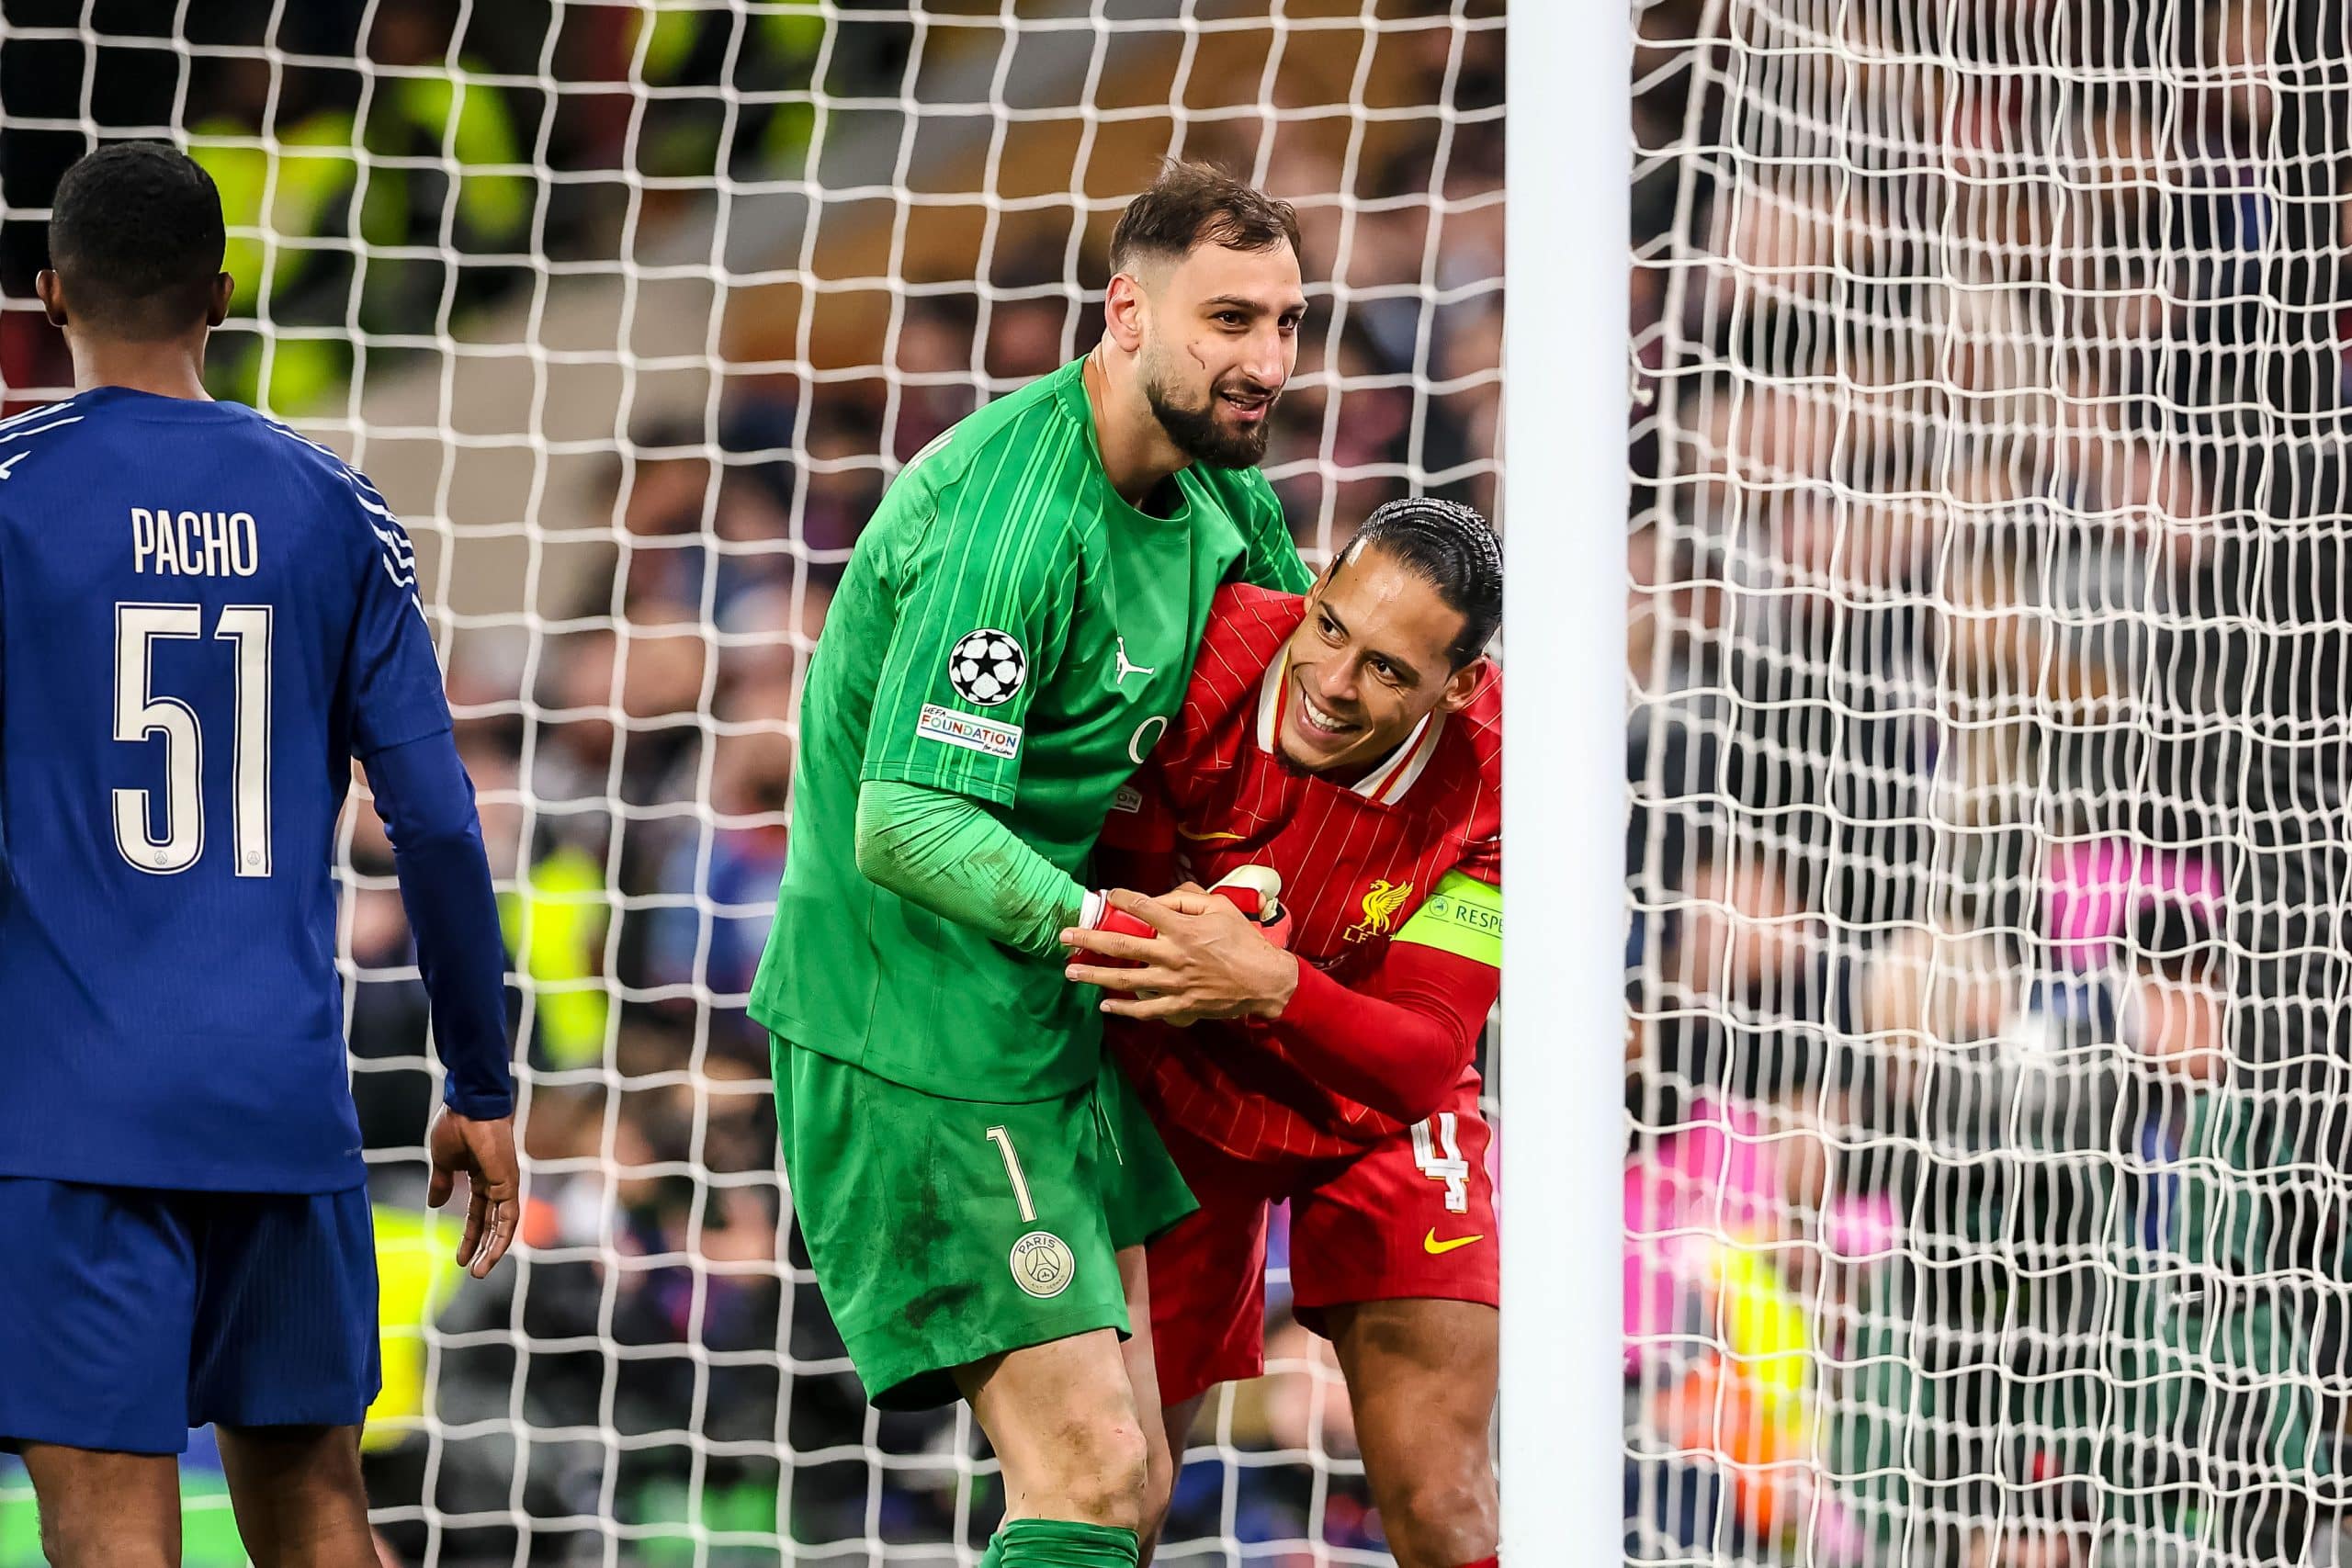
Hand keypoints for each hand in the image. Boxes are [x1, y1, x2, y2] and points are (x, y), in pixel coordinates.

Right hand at [428, 1107, 521, 1277]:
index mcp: (481, 1176)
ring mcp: (505, 1182)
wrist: (467, 1105)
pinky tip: (491, 1253)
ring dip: (492, 1249)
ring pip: (503, 1224)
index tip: (459, 1258)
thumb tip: (434, 1203)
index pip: (477, 1213)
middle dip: (481, 1247)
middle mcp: (496, 1182)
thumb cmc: (455, 1125)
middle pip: (491, 1222)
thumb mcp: (443, 1161)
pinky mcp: (509, 1182)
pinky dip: (502, 1235)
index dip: (469, 1235)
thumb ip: (441, 1182)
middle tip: (474, 1272)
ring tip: (480, 1272)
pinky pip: (508, 1215)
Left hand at [1062, 886, 1300, 1024]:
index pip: (1143, 908)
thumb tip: (1159, 897)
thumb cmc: (1244, 941)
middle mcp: (1173, 955)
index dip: (1121, 899)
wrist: (1265, 981)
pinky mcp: (1179, 1005)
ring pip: (1126, 979)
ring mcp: (1174, 983)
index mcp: (1183, 928)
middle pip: (1122, 945)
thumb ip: (1188, 899)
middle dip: (1089, 940)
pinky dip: (1123, 1009)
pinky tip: (1104, 1005)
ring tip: (1071, 973)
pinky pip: (1145, 1009)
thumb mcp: (1221, 908)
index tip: (1107, 895)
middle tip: (1065, 937)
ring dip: (1095, 976)